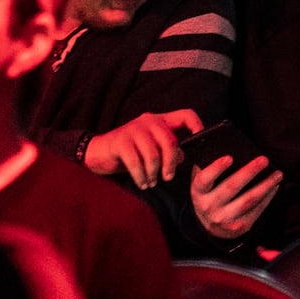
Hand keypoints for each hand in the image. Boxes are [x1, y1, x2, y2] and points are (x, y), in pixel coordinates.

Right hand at [84, 109, 201, 187]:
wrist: (98, 152)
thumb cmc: (130, 152)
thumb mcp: (152, 148)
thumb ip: (169, 150)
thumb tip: (185, 156)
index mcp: (161, 120)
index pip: (185, 115)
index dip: (197, 125)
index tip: (201, 140)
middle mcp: (149, 121)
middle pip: (170, 141)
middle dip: (171, 163)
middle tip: (168, 177)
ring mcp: (134, 130)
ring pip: (153, 154)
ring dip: (154, 173)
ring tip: (151, 182)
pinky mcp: (121, 141)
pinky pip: (136, 162)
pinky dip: (141, 176)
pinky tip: (142, 183)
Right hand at [189, 153, 283, 241]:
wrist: (210, 224)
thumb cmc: (209, 193)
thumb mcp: (203, 182)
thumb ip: (209, 166)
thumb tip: (225, 145)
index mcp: (198, 192)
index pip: (204, 179)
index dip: (216, 168)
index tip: (229, 157)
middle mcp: (209, 207)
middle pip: (231, 188)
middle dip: (249, 172)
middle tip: (264, 159)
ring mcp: (224, 219)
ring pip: (248, 201)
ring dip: (265, 185)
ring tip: (278, 173)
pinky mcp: (239, 226)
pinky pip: (256, 210)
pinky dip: (268, 197)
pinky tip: (275, 185)